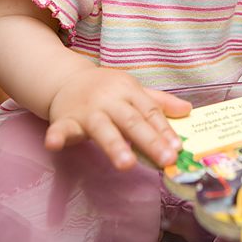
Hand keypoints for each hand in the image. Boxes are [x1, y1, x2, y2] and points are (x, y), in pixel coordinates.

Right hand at [44, 67, 191, 170]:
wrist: (67, 78)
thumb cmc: (107, 89)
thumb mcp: (134, 90)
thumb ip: (160, 102)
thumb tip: (188, 110)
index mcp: (129, 91)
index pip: (150, 112)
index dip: (165, 130)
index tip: (178, 148)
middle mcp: (110, 100)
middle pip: (132, 121)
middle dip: (149, 140)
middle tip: (165, 159)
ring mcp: (87, 110)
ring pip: (102, 128)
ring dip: (114, 145)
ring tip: (126, 164)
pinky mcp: (65, 119)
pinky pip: (61, 129)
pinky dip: (57, 136)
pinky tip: (54, 145)